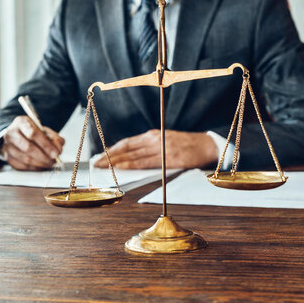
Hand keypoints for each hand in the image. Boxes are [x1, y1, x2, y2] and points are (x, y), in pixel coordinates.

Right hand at [0, 116, 64, 170]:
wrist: (19, 135)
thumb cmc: (34, 133)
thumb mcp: (46, 131)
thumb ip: (55, 139)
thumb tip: (58, 150)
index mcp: (21, 122)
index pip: (33, 134)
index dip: (46, 145)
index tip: (56, 153)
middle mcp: (11, 133)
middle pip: (28, 147)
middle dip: (44, 156)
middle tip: (53, 161)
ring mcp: (7, 145)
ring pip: (24, 158)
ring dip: (40, 163)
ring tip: (48, 163)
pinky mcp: (7, 157)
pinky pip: (21, 166)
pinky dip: (33, 168)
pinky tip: (40, 166)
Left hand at [94, 129, 217, 168]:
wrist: (207, 145)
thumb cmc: (186, 144)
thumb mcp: (166, 140)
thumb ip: (150, 146)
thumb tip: (132, 157)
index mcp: (153, 135)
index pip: (127, 142)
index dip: (112, 149)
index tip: (101, 156)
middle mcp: (154, 139)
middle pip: (126, 148)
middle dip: (109, 156)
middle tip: (96, 163)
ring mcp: (160, 148)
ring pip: (132, 155)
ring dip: (115, 161)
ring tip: (103, 166)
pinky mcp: (168, 158)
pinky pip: (145, 162)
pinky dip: (130, 165)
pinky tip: (121, 167)